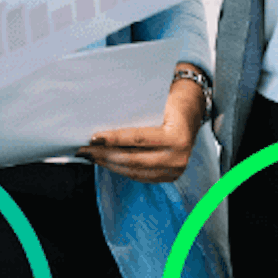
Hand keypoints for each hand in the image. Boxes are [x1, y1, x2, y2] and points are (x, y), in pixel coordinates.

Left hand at [79, 72, 202, 182]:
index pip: (139, 139)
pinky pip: (140, 176)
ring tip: (92, 156)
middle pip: (133, 159)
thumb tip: (103, 119)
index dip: (114, 139)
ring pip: (134, 171)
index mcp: (177, 137)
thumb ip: (136, 112)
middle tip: (85, 149)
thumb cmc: (171, 101)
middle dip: (106, 155)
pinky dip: (121, 169)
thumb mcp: (157, 102)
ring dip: (110, 164)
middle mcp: (178, 157)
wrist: (192, 110)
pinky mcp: (169, 176)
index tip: (94, 138)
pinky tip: (107, 161)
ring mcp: (175, 170)